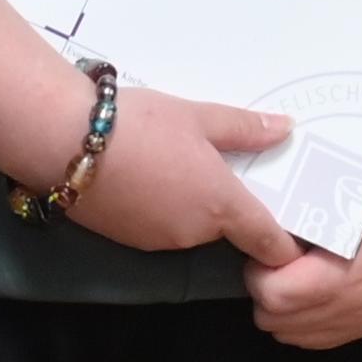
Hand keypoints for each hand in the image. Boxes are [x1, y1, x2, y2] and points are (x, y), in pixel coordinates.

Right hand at [62, 81, 306, 264]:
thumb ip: (246, 129)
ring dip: (195, 206)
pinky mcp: (127, 241)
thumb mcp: (198, 117)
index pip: (269, 242)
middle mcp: (194, 234)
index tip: (298, 234)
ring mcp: (158, 242)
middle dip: (231, 206)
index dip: (286, 243)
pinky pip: (161, 228)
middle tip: (227, 166)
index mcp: (221, 206)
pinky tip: (149, 175)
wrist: (63, 141)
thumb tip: (288, 130)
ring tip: (181, 162)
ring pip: (193, 228)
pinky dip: (164, 209)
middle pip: (228, 229)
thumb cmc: (140, 125)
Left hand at [245, 154, 361, 348]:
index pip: (272, 293)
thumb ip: (308, 224)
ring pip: (292, 336)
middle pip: (274, 321)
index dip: (259, 266)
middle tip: (276, 255)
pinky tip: (313, 287)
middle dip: (265, 288)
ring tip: (294, 270)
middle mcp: (355, 310)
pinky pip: (319, 339)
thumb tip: (266, 230)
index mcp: (347, 278)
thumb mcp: (349, 201)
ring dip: (283, 307)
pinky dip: (303, 320)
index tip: (267, 241)